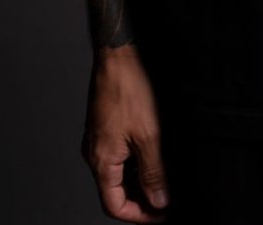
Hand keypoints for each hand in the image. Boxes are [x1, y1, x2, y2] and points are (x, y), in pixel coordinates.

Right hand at [82, 45, 170, 221]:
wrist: (118, 53)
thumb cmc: (129, 87)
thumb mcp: (149, 135)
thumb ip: (154, 172)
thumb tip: (159, 200)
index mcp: (101, 160)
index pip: (114, 205)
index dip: (139, 215)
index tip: (161, 214)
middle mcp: (95, 152)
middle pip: (115, 191)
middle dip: (141, 199)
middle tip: (167, 199)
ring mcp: (99, 138)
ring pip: (118, 172)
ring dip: (139, 180)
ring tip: (164, 179)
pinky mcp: (105, 125)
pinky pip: (118, 154)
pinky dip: (135, 162)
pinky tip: (153, 156)